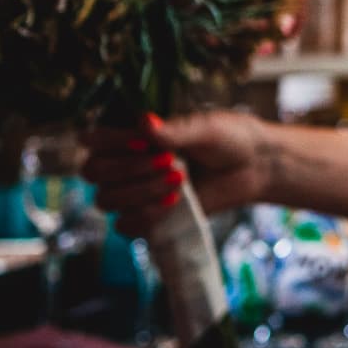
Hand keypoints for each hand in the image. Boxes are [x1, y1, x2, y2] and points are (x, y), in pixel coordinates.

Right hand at [84, 111, 269, 237]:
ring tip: (180, 179)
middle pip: (93, 171)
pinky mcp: (147, 218)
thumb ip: (175, 129)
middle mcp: (124, 163)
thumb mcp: (206, 127)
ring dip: (141, 191)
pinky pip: (124, 225)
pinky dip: (145, 216)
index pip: (92, 140)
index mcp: (131, 134)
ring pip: (106, 199)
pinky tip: (172, 203)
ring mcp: (133, 192)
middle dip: (129, 168)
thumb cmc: (229, 138)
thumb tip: (144, 121)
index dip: (109, 142)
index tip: (143, 142)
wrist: (255, 167)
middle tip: (170, 161)